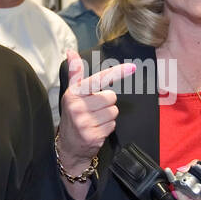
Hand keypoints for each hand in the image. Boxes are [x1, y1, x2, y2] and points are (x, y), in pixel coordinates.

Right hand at [57, 50, 135, 173]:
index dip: (116, 73)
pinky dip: (108, 127)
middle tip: (94, 110)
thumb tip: (71, 52)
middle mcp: (77, 107)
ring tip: (95, 120)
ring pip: (114, 111)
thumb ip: (75, 73)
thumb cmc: (72, 116)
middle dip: (106, 103)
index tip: (132, 68)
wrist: (68, 147)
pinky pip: (113, 124)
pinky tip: (97, 129)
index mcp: (73, 94)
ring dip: (108, 116)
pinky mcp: (93, 135)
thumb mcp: (71, 94)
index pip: (98, 79)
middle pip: (110, 96)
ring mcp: (85, 122)